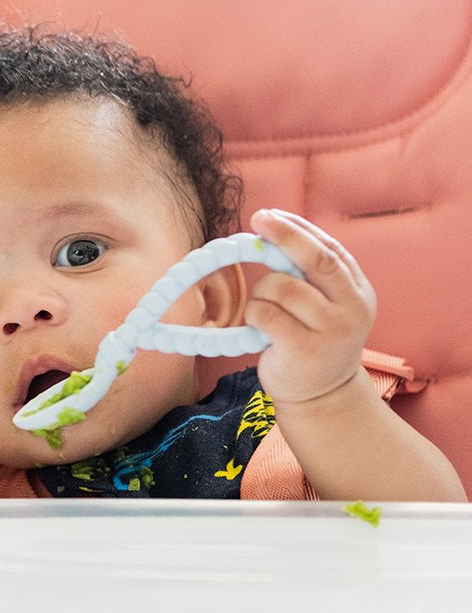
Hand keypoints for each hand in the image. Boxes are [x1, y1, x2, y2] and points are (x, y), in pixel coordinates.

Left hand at [244, 209, 375, 404]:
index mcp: (358, 291)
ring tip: (265, 311)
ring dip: (262, 292)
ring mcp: (331, 330)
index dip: (298, 229)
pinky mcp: (305, 348)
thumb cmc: (314, 341)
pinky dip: (253, 313)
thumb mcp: (325, 306)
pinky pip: (266, 313)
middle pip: (316, 259)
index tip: (271, 214)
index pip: (329, 249)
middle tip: (258, 218)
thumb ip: (310, 277)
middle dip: (284, 234)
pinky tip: (259, 327)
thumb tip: (271, 233)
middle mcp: (351, 308)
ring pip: (282, 286)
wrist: (323, 397)